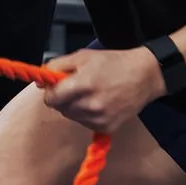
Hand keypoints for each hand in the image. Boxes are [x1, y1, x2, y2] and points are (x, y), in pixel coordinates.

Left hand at [42, 46, 166, 132]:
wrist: (145, 76)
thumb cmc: (114, 63)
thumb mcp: (83, 56)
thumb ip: (57, 66)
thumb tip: (40, 80)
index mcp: (83, 84)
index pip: (51, 98)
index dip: (51, 92)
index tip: (57, 86)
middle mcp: (91, 105)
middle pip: (60, 108)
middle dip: (63, 98)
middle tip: (78, 87)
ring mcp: (100, 118)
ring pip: (72, 117)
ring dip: (75, 107)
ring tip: (91, 93)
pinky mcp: (107, 127)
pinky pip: (85, 123)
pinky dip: (87, 115)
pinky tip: (99, 103)